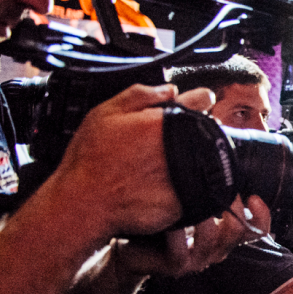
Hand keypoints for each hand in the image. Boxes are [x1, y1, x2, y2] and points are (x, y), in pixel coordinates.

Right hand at [51, 84, 217, 236]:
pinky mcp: (189, 199)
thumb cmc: (91, 160)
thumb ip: (141, 95)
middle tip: (165, 143)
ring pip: (206, 157)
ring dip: (192, 157)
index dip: (199, 100)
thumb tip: (170, 90)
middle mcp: (182, 146)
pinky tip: (160, 184)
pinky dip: (188, 182)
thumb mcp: (106, 113)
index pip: (202, 99)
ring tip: (157, 166)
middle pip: (207, 129)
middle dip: (193, 131)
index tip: (196, 104)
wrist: (85, 203)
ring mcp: (188, 173)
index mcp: (166, 121)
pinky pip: (199, 185)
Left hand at [115, 195, 269, 277]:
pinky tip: (170, 219)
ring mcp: (196, 259)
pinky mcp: (175, 266)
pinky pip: (181, 250)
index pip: (258, 230)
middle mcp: (215, 248)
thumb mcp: (188, 199)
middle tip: (219, 187)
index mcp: (224, 235)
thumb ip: (207, 187)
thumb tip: (221, 153)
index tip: (253, 196)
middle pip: (239, 232)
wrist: (130, 247)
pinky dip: (176, 233)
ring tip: (192, 197)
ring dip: (202, 216)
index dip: (262, 215)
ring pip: (213, 240)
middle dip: (231, 207)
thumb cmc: (159, 218)